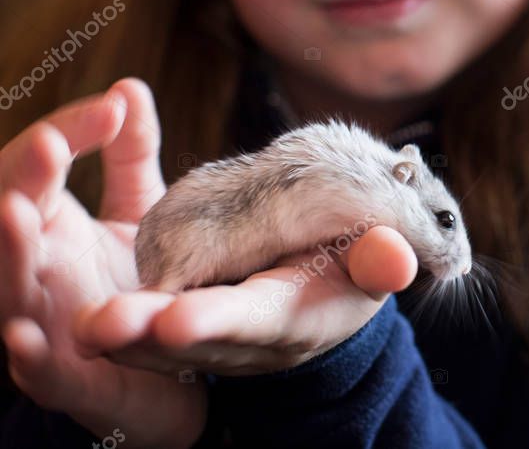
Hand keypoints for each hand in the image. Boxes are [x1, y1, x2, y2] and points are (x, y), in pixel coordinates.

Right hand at [0, 78, 205, 448]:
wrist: (162, 371)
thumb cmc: (133, 284)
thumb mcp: (140, 213)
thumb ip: (130, 157)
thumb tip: (127, 87)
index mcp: (47, 227)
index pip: (39, 167)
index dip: (68, 132)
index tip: (112, 106)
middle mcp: (34, 270)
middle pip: (9, 220)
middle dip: (20, 179)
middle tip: (47, 143)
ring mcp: (41, 324)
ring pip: (8, 288)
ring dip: (9, 252)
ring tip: (18, 212)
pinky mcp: (65, 380)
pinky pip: (38, 371)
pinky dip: (27, 356)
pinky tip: (23, 337)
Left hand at [73, 220, 417, 376]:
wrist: (320, 291)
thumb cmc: (345, 268)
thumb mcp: (369, 263)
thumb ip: (380, 258)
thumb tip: (398, 255)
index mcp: (294, 315)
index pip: (257, 319)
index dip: (220, 320)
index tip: (177, 319)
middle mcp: (244, 338)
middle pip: (193, 340)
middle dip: (148, 336)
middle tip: (101, 325)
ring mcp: (207, 340)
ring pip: (154, 345)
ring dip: (116, 337)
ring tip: (77, 321)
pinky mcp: (179, 327)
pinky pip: (138, 334)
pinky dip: (106, 329)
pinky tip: (59, 318)